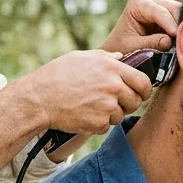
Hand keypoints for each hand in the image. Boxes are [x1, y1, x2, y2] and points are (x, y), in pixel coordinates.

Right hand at [23, 51, 154, 135]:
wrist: (39, 98)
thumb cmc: (57, 75)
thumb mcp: (82, 57)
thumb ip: (106, 58)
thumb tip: (121, 57)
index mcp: (112, 68)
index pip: (143, 82)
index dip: (143, 89)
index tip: (138, 92)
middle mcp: (113, 87)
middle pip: (136, 101)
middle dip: (127, 103)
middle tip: (112, 102)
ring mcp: (107, 106)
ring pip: (121, 115)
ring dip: (110, 114)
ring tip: (91, 105)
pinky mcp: (99, 123)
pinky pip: (106, 126)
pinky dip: (97, 123)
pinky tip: (83, 114)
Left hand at [100, 0, 180, 54]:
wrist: (120, 48)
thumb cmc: (122, 47)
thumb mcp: (133, 47)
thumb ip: (150, 43)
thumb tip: (169, 41)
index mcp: (138, 3)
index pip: (159, 11)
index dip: (169, 23)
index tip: (176, 35)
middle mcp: (152, 0)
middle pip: (174, 9)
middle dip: (180, 24)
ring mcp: (162, 6)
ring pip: (182, 14)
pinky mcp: (170, 16)